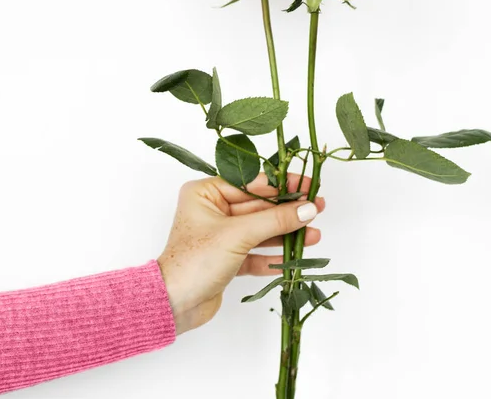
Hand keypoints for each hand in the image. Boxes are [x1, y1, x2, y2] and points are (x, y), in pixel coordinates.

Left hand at [156, 173, 324, 334]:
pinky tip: (295, 256)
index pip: (251, 183)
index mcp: (206, 193)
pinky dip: (273, 255)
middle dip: (287, 211)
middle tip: (317, 208)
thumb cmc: (195, 261)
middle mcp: (212, 210)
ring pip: (260, 230)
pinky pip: (255, 252)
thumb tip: (308, 208)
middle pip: (258, 207)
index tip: (307, 185)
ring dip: (286, 233)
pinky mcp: (226, 258)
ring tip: (314, 234)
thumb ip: (275, 220)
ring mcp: (220, 235)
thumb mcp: (238, 234)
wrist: (173, 306)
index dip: (281, 185)